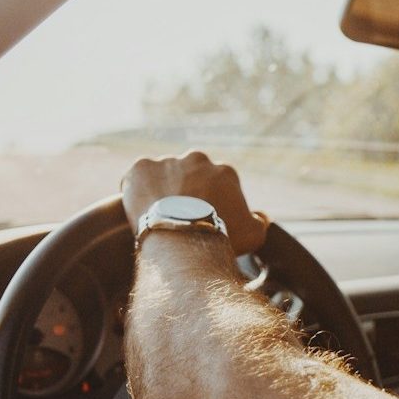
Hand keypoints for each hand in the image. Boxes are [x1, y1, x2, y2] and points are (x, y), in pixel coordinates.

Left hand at [120, 151, 268, 254]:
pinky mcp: (141, 167)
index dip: (210, 203)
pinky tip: (140, 211)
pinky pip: (137, 179)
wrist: (184, 238)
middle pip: (190, 175)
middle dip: (186, 192)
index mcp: (225, 172)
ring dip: (161, 190)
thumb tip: (262, 216)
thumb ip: (260, 222)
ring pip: (163, 176)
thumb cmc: (222, 237)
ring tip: (158, 217)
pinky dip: (136, 191)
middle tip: (180, 218)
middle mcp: (198, 159)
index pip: (217, 185)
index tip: (202, 219)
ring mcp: (168, 161)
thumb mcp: (254, 235)